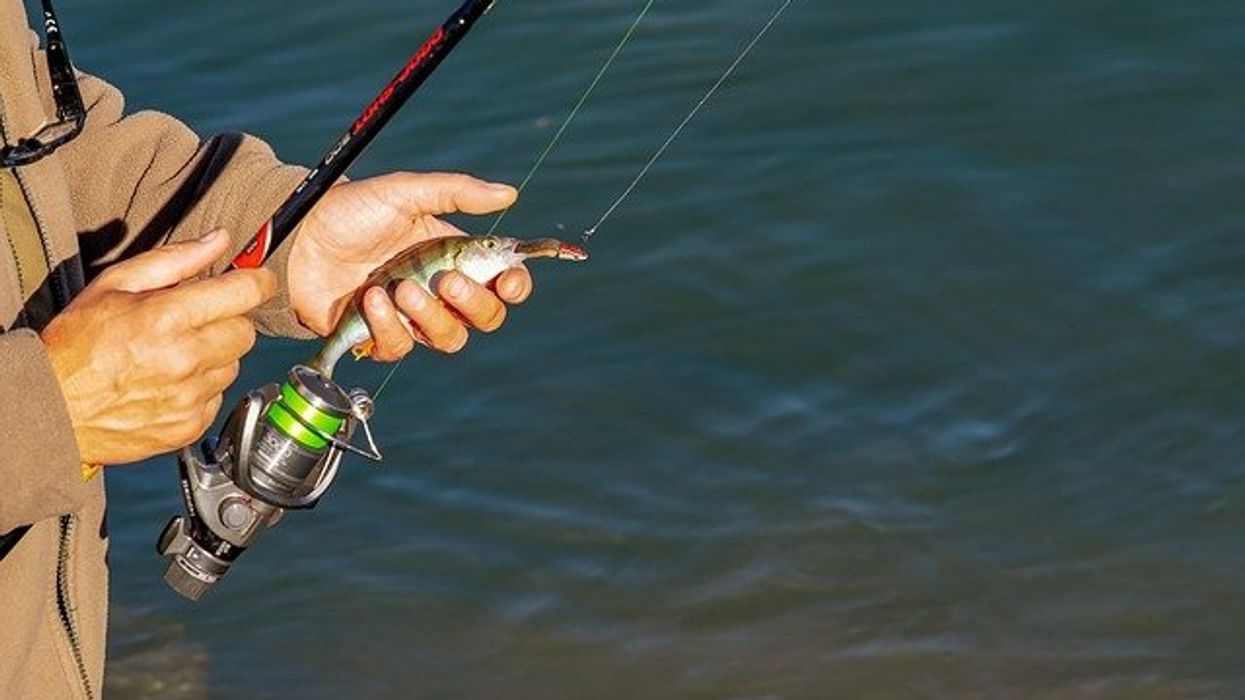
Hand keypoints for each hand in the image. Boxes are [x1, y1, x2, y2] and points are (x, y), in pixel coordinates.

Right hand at [41, 230, 274, 464]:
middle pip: (246, 331)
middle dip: (228, 319)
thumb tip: (220, 239)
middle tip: (196, 320)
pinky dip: (202, 387)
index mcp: (166, 317)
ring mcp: (189, 396)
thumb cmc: (76, 343)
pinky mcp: (190, 425)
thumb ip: (174, 259)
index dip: (257, 281)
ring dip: (215, 355)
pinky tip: (170, 382)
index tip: (257, 279)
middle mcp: (184, 358)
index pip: (244, 292)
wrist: (52, 407)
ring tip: (175, 354)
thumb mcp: (115, 285)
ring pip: (234, 364)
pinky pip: (218, 396)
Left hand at [287, 172, 532, 360]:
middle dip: (474, 303)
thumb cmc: (351, 211)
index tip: (509, 280)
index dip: (514, 287)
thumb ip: (456, 192)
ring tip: (401, 287)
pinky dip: (388, 326)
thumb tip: (509, 194)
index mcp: (454, 256)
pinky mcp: (378, 335)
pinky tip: (371, 299)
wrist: (298, 237)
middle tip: (447, 279)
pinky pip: (400, 347)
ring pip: (448, 339)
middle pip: (485, 318)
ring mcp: (410, 316)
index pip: (502, 283)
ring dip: (430, 315)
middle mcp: (438, 290)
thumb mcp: (404, 193)